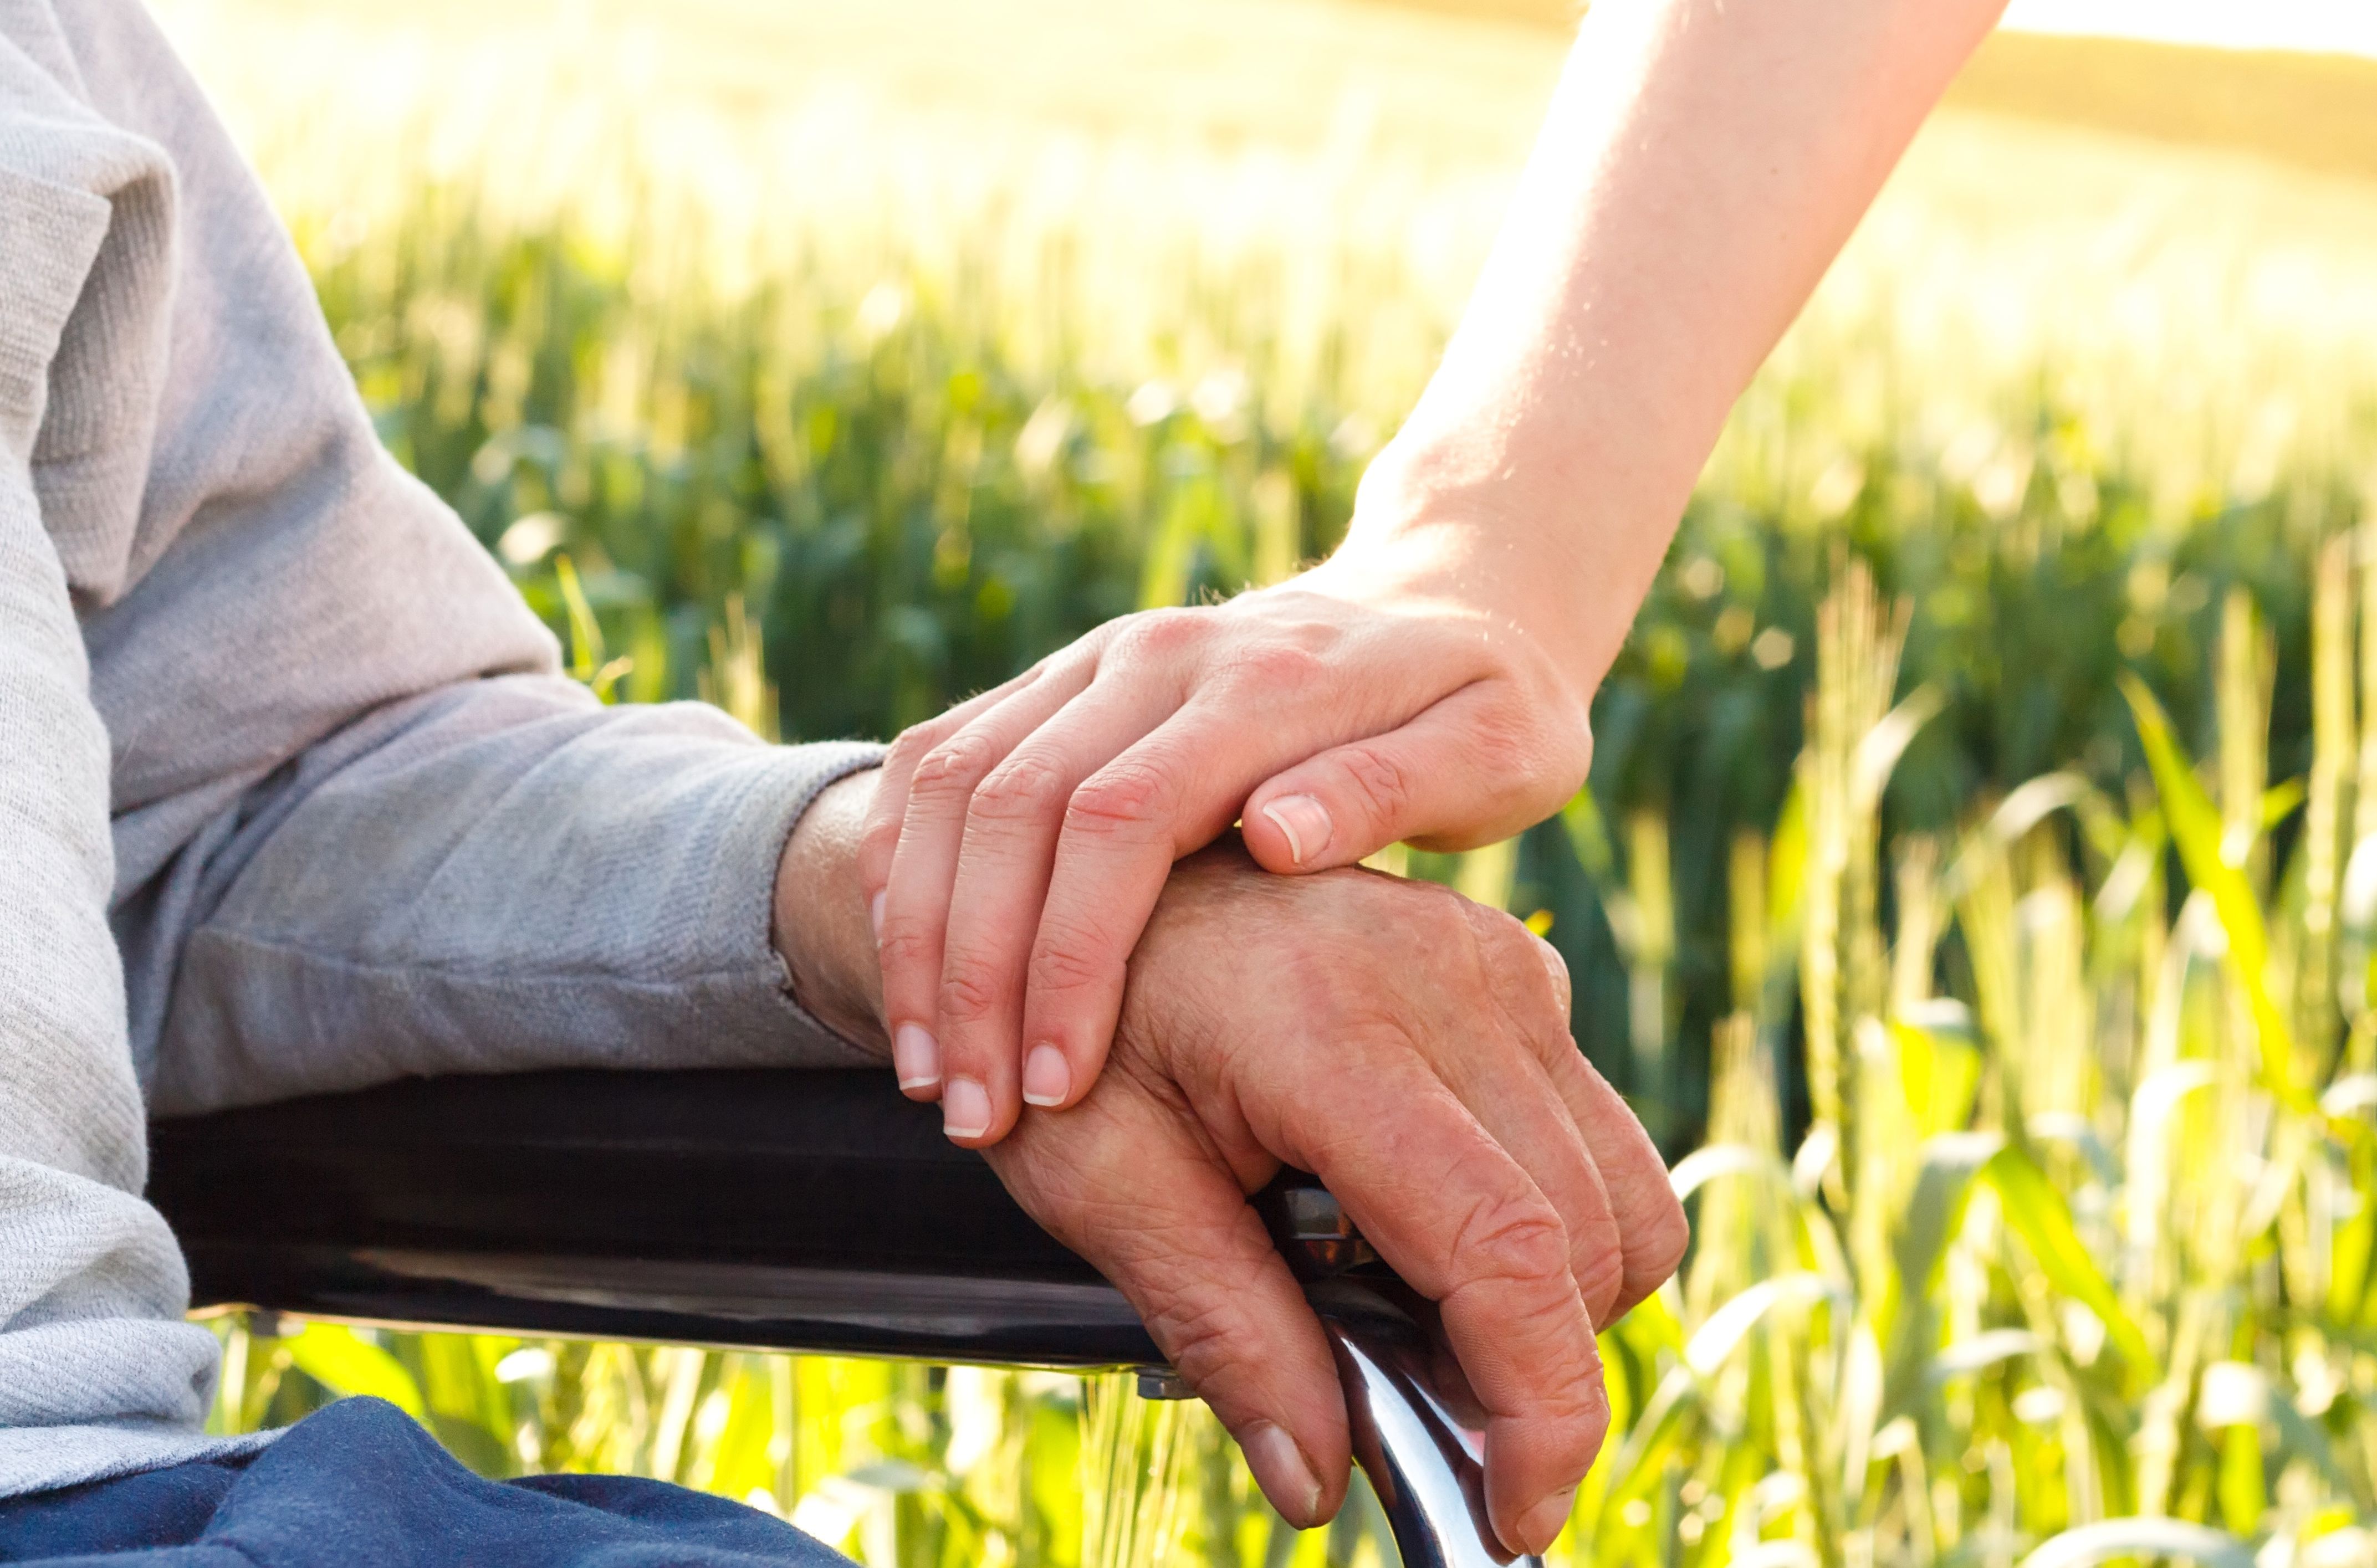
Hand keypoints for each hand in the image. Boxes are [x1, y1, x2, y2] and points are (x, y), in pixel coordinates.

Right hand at [858, 541, 1595, 1146]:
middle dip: (975, 971)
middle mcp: (1157, 655)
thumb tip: (1273, 838)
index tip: (1059, 1085)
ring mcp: (1096, 660)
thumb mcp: (1496, 750)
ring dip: (924, 933)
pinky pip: (942, 761)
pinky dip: (908, 870)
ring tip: (929, 1073)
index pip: (1125, 813)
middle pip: (1013, 806)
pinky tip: (910, 980)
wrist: (1439, 599)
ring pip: (955, 784)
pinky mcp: (1060, 681)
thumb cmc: (1486, 708)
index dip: (1072, 954)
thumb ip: (1393, 788)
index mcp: (1262, 681)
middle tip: (972, 1114)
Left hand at [980, 839, 1685, 1554]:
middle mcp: (1449, 977)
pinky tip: (1424, 1225)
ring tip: (1410, 1313)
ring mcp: (1497, 961)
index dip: (1537, 1406)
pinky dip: (1548, 1218)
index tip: (1514, 1515)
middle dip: (1534, 1370)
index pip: (1506, 1245)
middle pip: (1586, 1237)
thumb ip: (1220, 1327)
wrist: (1083, 870)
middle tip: (1410, 1409)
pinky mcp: (1513, 966)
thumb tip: (1318, 1480)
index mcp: (1333, 1028)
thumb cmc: (1070, 1020)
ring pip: (1621, 1191)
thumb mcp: (1098, 1180)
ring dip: (1551, 1295)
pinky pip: (1592, 1132)